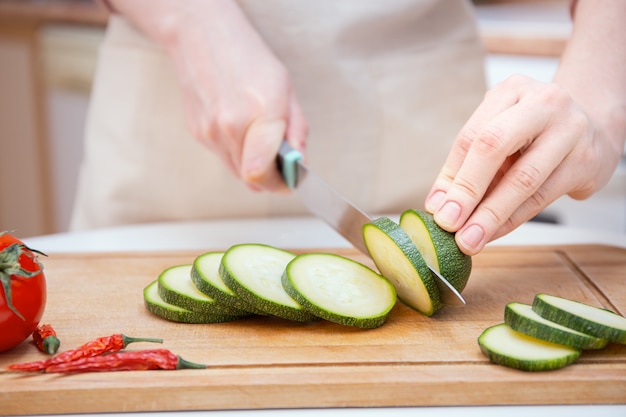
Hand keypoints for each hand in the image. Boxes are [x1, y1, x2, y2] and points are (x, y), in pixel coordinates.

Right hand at [112, 0, 307, 190]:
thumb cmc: (248, 59)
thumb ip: (296, 131)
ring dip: (252, 166)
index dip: (277, 184)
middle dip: (269, 177)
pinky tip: (239, 127)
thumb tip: (300, 164)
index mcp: (260, 113)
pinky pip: (223, 157)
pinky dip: (236, 152)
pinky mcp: (198, 133)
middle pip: (251, 178)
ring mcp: (210, 132)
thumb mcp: (285, 89)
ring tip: (259, 139)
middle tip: (280, 166)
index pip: (261, 172)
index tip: (288, 183)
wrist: (202, 39)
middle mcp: (231, 126)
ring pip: (236, 171)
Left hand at [425, 74, 622, 255]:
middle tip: (449, 223)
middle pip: (495, 146)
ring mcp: (570, 130)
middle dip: (468, 190)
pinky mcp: (586, 160)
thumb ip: (468, 166)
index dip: (451, 175)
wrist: (594, 130)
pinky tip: (493, 233)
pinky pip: (542, 197)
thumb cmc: (535, 133)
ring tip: (469, 239)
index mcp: (511, 90)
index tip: (436, 208)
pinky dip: (512, 219)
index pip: (472, 135)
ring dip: (490, 215)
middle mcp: (543, 103)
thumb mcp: (500, 134)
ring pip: (523, 179)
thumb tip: (439, 205)